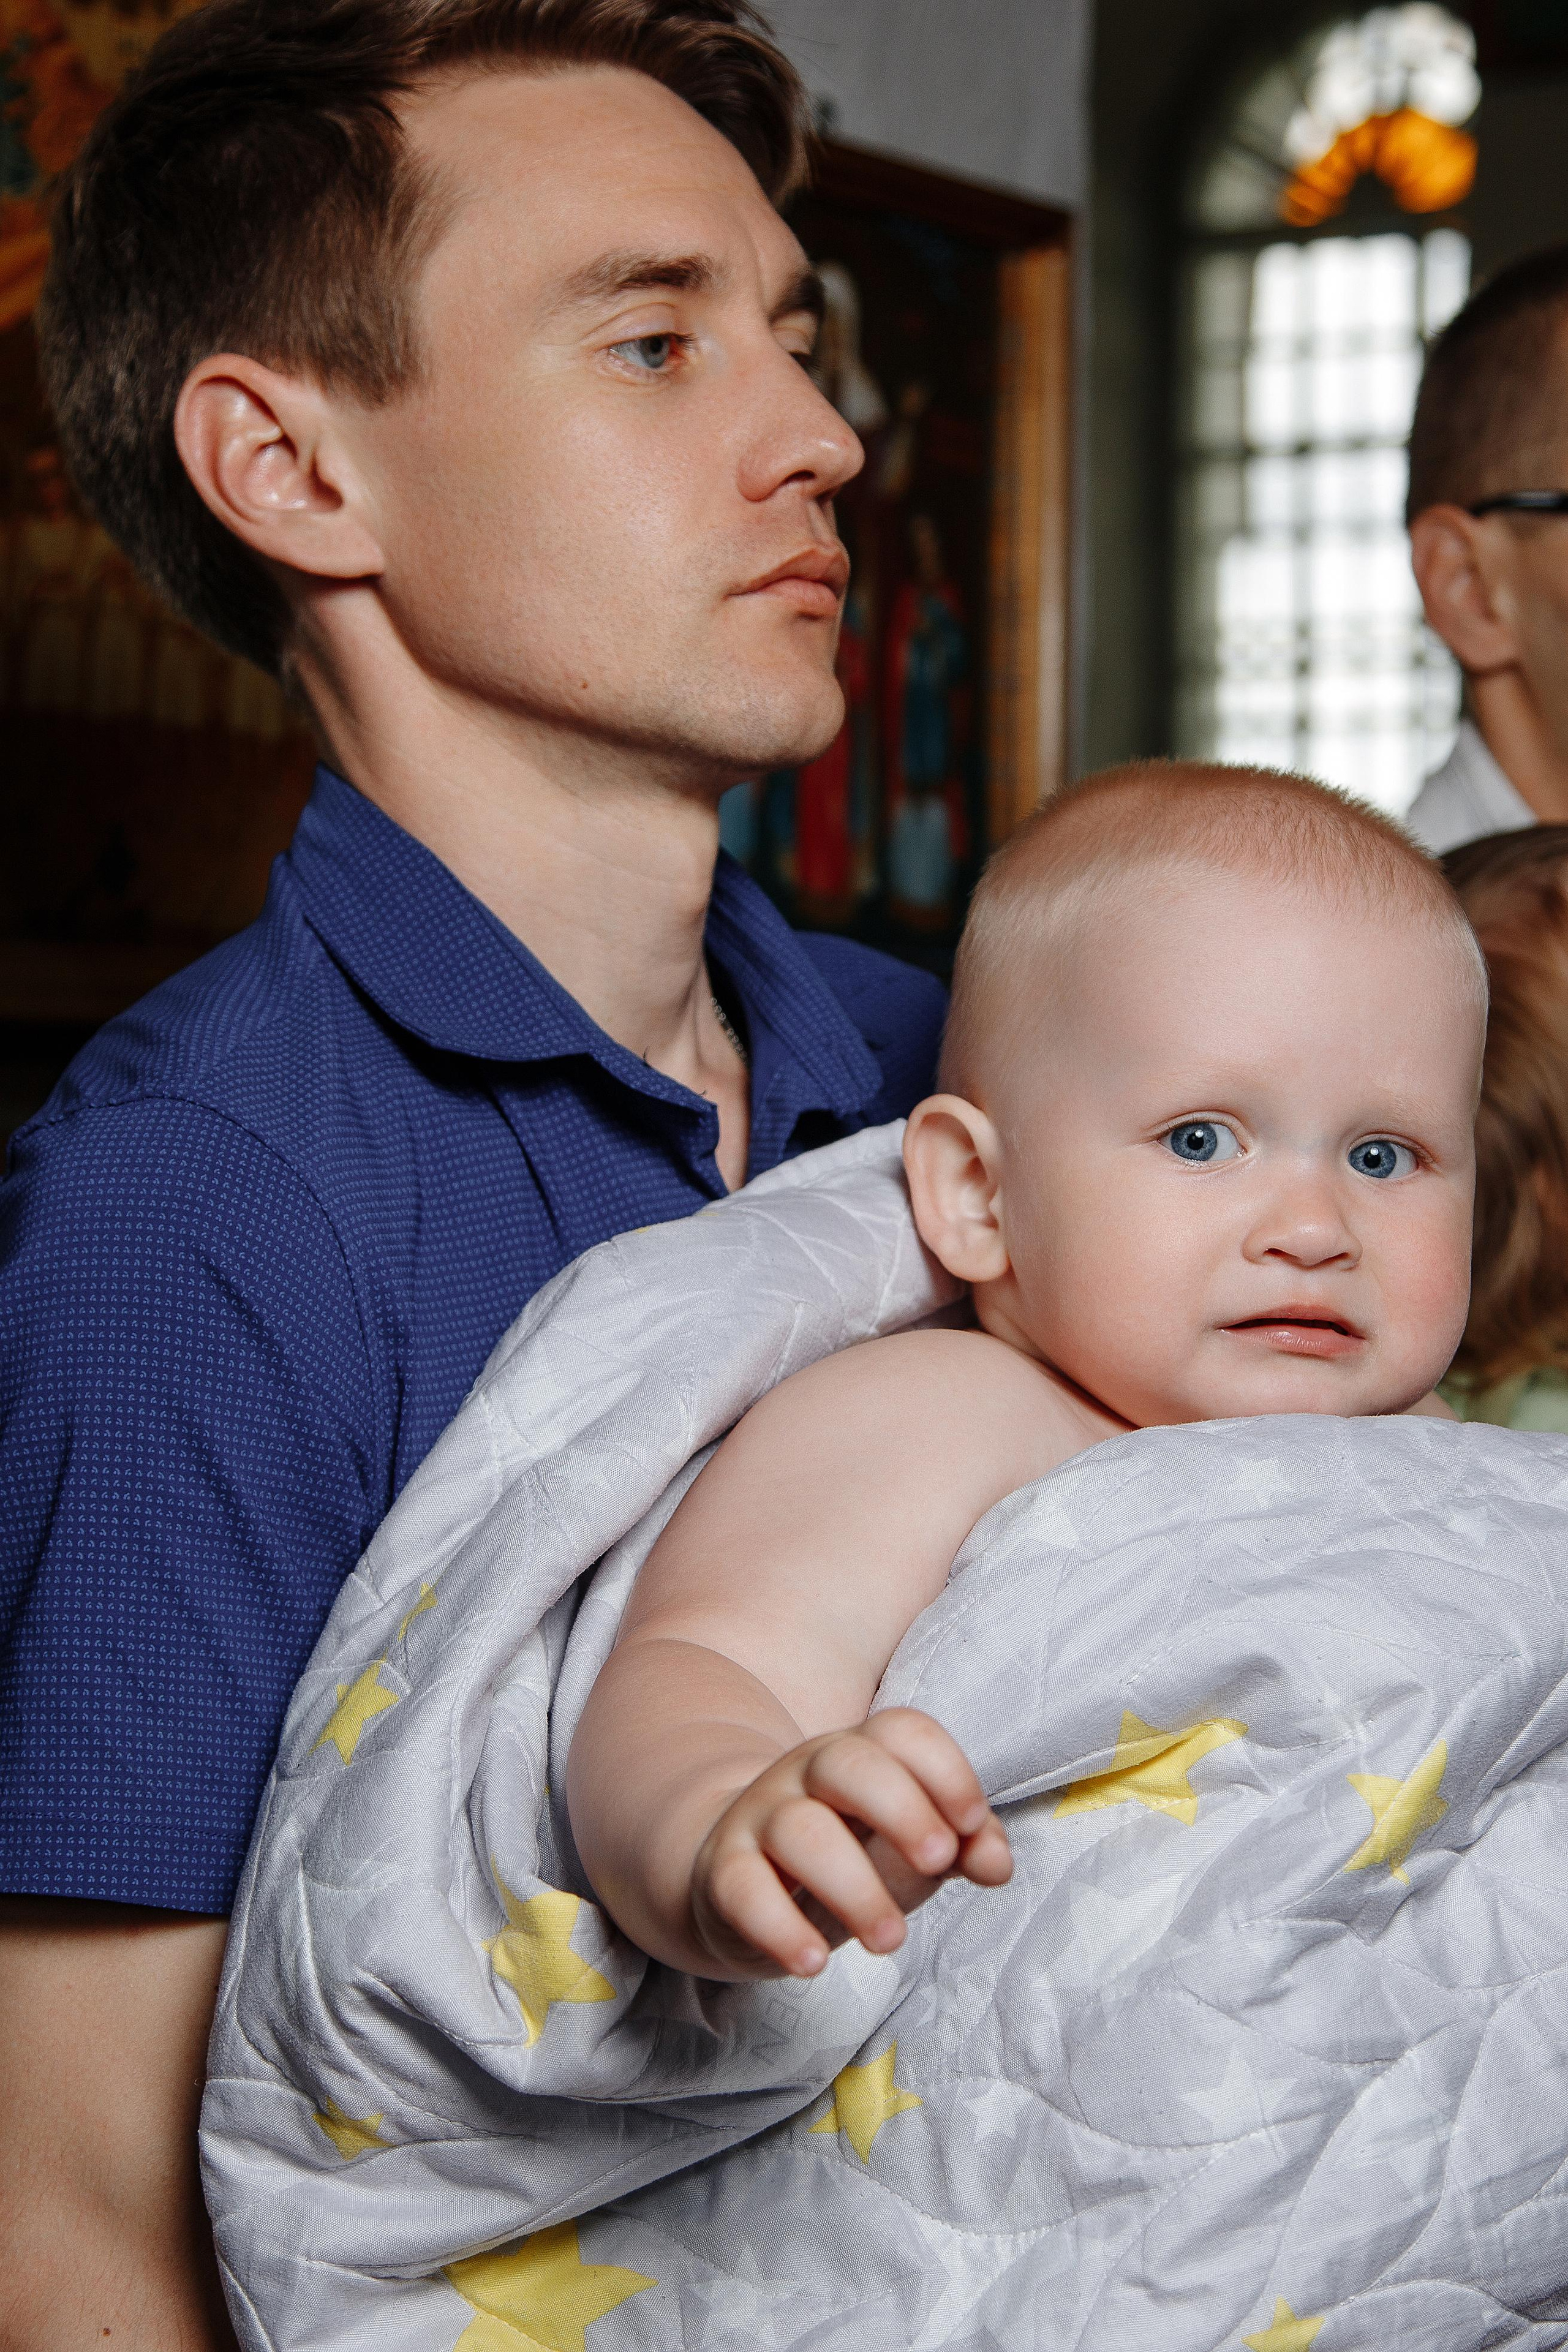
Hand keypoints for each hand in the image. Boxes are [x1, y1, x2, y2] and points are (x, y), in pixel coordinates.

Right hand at [689, 1708, 1011, 1978]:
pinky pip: (743, 1888)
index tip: (971, 1824)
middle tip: (936, 1865)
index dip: (945, 1770)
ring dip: (854, 1887)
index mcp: (862, 1754)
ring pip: (800, 1830)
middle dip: (901, 1811)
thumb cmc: (846, 1855)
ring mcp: (760, 1817)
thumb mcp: (907, 1846)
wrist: (736, 1874)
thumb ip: (961, 1845)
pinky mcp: (723, 1872)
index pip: (901, 1732)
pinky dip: (779, 1928)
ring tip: (890, 1941)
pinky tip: (813, 1963)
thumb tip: (996, 1862)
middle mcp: (806, 1772)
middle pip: (849, 1763)